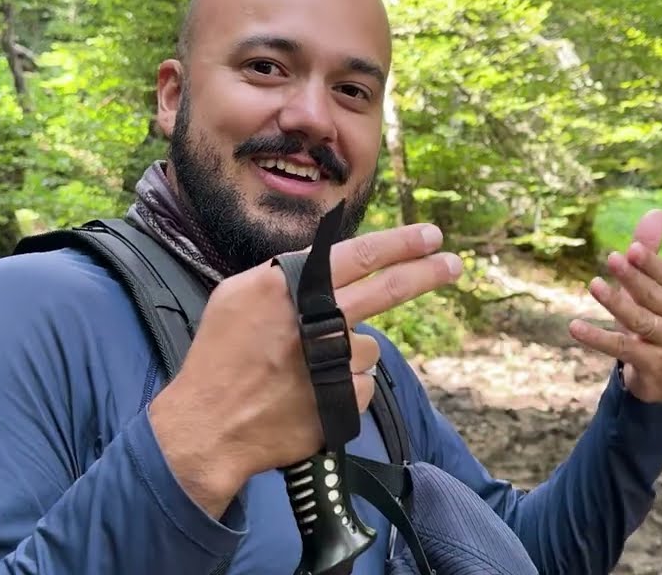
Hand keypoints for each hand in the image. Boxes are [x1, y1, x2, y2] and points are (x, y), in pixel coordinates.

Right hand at [150, 222, 462, 516]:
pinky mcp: (344, 401)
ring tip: (301, 374)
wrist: (208, 426)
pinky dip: (343, 390)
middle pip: (386, 290)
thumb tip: (329, 265)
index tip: (430, 236)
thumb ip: (285, 277)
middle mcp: (315, 319)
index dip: (400, 244)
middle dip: (426, 273)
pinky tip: (309, 397)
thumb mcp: (237, 297)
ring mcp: (332, 362)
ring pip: (365, 348)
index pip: (358, 255)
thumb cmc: (219, 358)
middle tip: (453, 264)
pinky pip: (360, 386)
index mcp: (287, 287)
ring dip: (345, 357)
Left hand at [568, 209, 661, 403]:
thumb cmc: (652, 326)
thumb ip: (649, 254)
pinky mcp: (656, 366)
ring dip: (616, 303)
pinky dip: (597, 337)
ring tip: (593, 285)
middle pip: (652, 296)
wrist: (660, 380)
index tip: (630, 249)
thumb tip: (656, 211)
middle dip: (632, 278)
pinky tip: (575, 326)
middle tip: (611, 259)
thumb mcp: (649, 290)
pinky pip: (622, 348)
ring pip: (640, 320)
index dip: (650, 263)